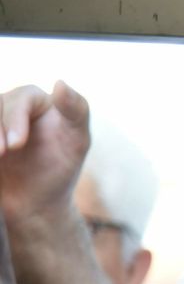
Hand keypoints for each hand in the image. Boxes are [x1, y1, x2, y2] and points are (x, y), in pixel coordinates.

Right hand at [0, 82, 91, 223]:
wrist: (35, 202)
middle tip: (1, 154)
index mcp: (37, 101)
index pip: (23, 97)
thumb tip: (60, 81)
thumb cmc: (60, 170)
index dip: (16, 116)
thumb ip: (76, 110)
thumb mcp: (77, 141)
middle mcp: (12, 104)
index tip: (16, 144)